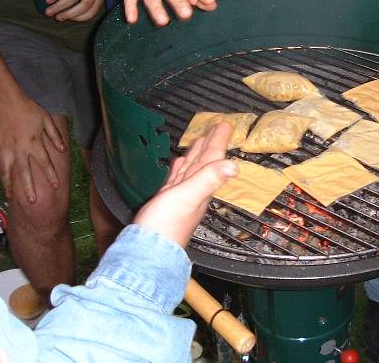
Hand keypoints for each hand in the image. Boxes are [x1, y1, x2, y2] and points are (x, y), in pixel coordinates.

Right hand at [0, 97, 64, 202]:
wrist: (6, 101)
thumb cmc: (29, 110)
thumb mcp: (47, 120)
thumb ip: (55, 136)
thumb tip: (63, 149)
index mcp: (34, 143)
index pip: (44, 163)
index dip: (51, 175)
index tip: (57, 186)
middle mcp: (19, 149)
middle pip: (24, 173)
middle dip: (29, 188)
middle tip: (33, 202)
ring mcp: (5, 149)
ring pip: (7, 172)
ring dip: (9, 185)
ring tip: (11, 197)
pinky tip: (2, 181)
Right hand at [133, 122, 238, 246]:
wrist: (145, 253)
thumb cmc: (165, 227)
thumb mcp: (188, 198)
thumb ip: (208, 180)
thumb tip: (234, 166)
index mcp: (200, 187)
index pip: (212, 159)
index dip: (218, 141)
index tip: (225, 124)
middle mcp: (193, 191)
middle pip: (204, 162)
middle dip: (210, 144)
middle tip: (217, 127)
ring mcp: (180, 196)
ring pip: (191, 170)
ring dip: (196, 155)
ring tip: (199, 141)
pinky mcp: (165, 201)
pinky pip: (176, 179)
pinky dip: (179, 169)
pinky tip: (178, 164)